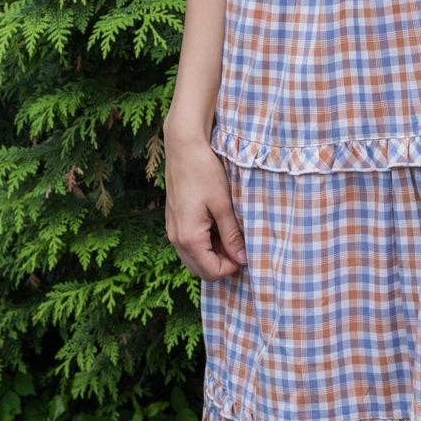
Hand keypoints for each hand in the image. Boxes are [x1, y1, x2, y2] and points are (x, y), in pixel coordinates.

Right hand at [164, 127, 246, 280]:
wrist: (183, 149)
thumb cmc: (204, 172)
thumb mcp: (223, 205)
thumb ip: (232, 235)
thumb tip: (243, 259)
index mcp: (189, 237)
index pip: (212, 271)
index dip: (232, 267)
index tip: (247, 253)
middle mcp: (176, 239)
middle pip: (201, 270)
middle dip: (222, 265)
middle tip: (240, 246)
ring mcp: (173, 231)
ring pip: (194, 260)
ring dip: (213, 256)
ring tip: (231, 236)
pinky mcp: (174, 223)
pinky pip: (189, 246)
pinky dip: (205, 245)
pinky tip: (219, 228)